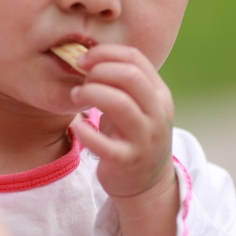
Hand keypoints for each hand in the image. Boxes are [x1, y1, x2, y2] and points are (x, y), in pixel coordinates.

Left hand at [68, 44, 174, 200]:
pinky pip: (105, 144)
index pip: (135, 58)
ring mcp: (144, 138)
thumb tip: (89, 54)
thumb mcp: (138, 105)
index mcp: (159, 94)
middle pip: (130, 76)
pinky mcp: (127, 161)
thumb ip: (122, 81)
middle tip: (80, 79)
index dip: (104, 52)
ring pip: (120, 103)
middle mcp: (157, 114)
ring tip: (76, 96)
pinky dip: (87, 132)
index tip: (82, 59)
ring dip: (91, 93)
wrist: (146, 182)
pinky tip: (79, 127)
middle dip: (98, 71)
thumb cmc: (132, 134)